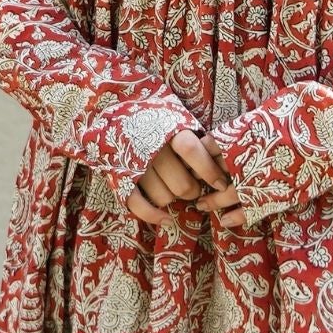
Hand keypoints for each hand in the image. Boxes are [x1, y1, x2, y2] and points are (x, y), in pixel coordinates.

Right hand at [128, 126, 251, 231]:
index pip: (191, 151)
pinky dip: (154, 216)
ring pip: (164, 198)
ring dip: (173, 199)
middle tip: (193, 187)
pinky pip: (139, 206)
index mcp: (167, 130)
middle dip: (193, 191)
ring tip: (172, 189)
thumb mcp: (175, 117)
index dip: (209, 170)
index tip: (220, 183)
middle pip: (182, 184)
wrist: (112, 112)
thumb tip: (220, 153)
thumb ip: (194, 134)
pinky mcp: (120, 179)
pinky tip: (166, 220)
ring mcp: (134, 166)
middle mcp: (151, 148)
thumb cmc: (153, 118)